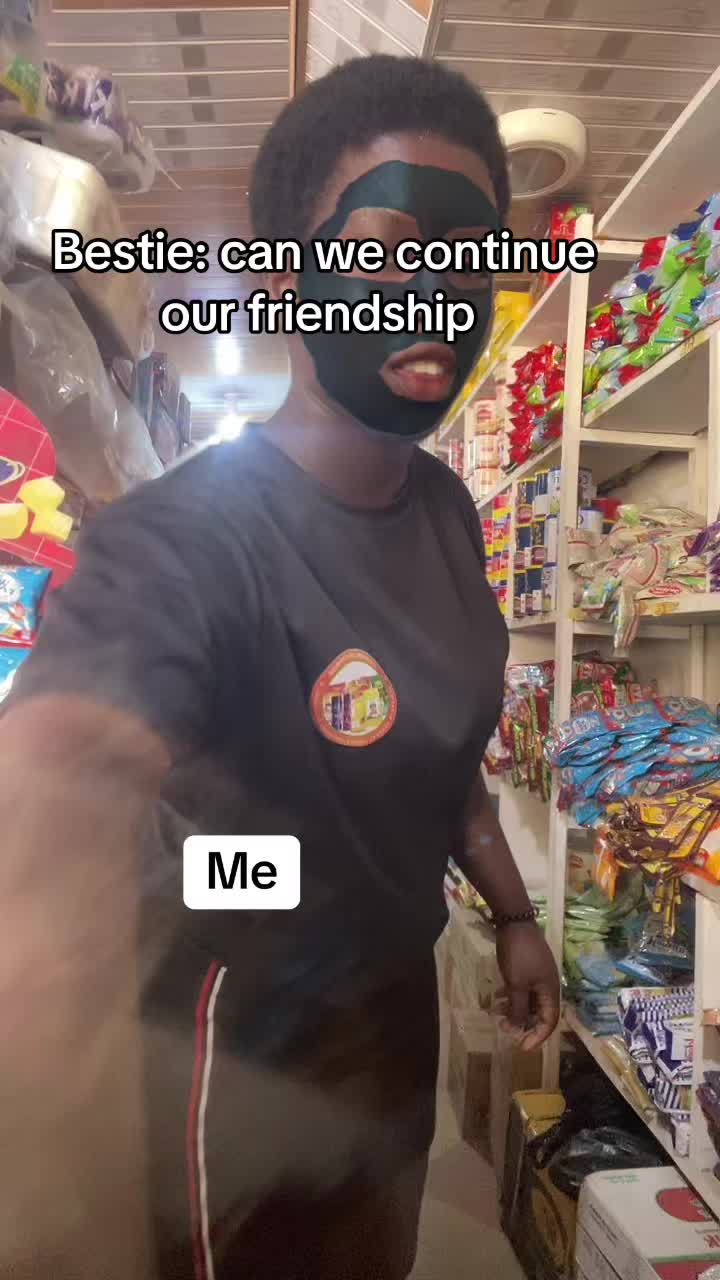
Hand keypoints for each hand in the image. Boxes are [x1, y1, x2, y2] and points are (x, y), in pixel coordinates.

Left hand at [494, 922, 559, 1050]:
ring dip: (515, 1010)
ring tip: (497, 1014)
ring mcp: (538, 976)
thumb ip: (519, 1008)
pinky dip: (512, 996)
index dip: (538, 1037)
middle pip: (539, 1013)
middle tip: (505, 1029)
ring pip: (529, 1001)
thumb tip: (519, 1029)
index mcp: (550, 991)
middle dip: (523, 1023)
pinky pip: (522, 989)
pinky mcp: (528, 968)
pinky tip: (497, 996)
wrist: (515, 922)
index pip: (550, 1022)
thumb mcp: (517, 985)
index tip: (523, 1048)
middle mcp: (548, 986)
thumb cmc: (518, 956)